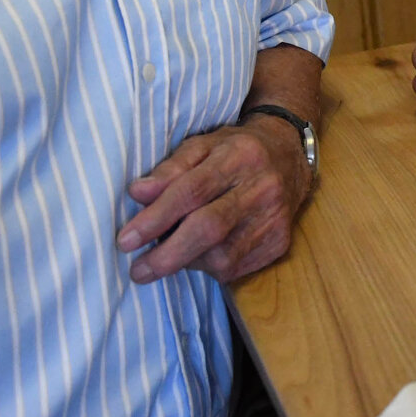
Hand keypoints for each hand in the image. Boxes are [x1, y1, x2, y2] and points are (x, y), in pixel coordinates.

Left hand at [116, 115, 311, 283]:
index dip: (157, 217)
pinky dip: (209, 267)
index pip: (193, 190)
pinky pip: (235, 268)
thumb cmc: (235, 151)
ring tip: (171, 253)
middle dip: (168, 254)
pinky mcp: (279, 242)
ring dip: (187, 261)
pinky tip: (201, 254)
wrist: (289, 158)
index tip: (126, 239)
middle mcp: (262, 188)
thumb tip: (137, 193)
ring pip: (222, 256)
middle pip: (209, 228)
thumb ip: (170, 169)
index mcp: (239, 156)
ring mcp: (274, 218)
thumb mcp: (202, 146)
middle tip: (138, 270)